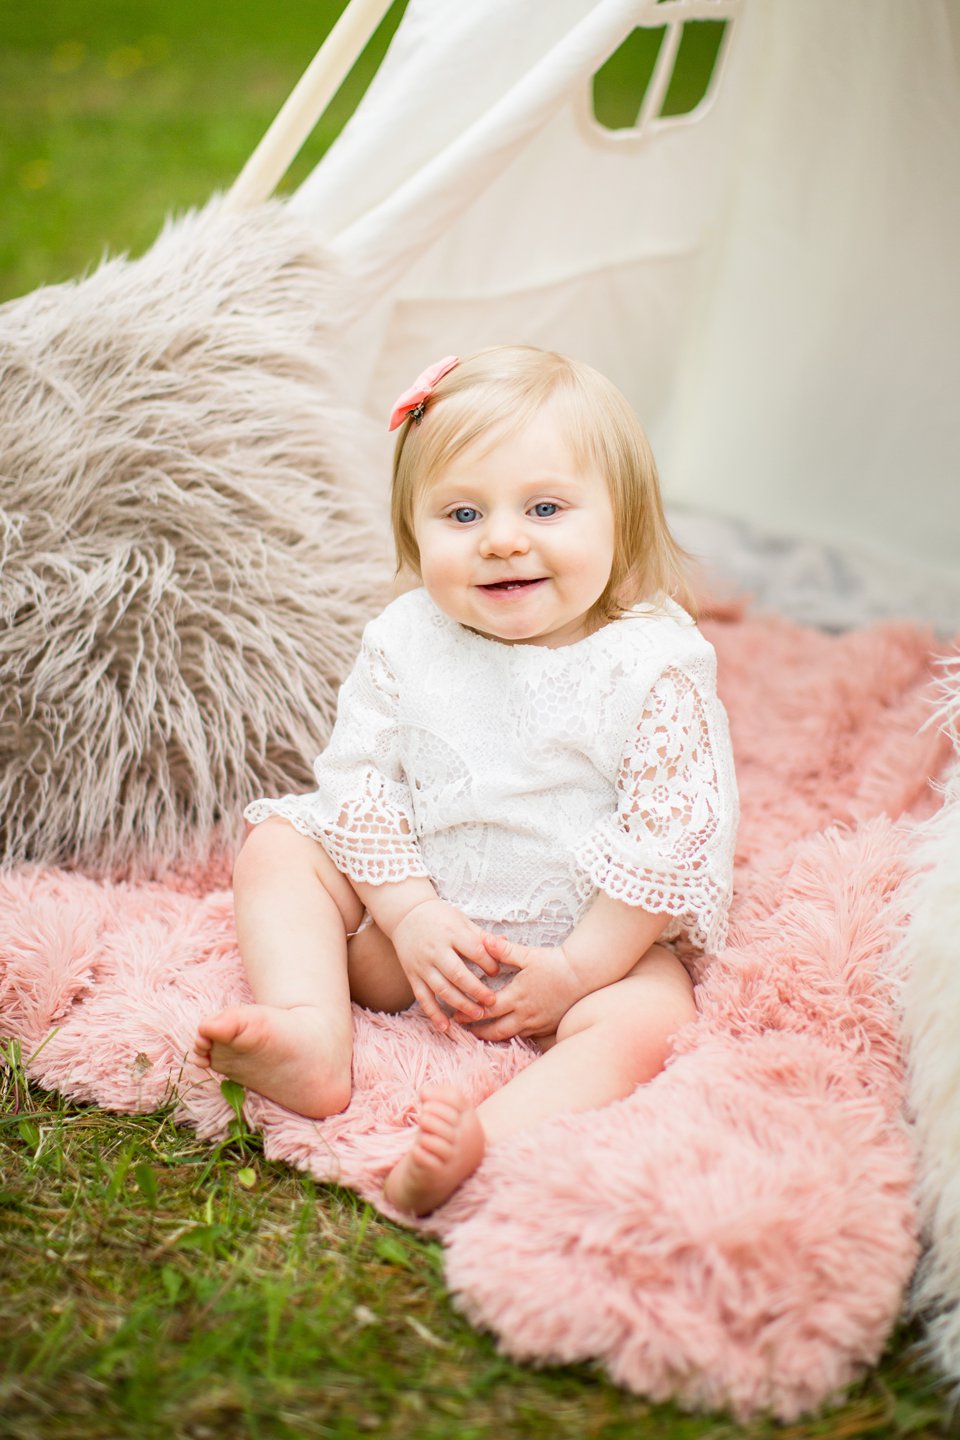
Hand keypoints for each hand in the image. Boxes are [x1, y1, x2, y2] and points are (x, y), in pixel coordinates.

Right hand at [390, 899, 498, 1033]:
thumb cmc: (439, 917)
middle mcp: (436, 949)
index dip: (488, 963)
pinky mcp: (413, 975)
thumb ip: (480, 935)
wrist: (406, 914)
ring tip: (478, 1015)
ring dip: (460, 1004)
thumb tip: (504, 943)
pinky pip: (423, 997)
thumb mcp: (461, 919)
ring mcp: (423, 964)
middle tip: (492, 1002)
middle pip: (458, 974)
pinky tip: (446, 1027)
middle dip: (477, 990)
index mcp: (451, 933)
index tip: (497, 972)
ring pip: (442, 989)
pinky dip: (433, 1013)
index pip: (474, 950)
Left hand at [457, 933, 585, 1041]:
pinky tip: (506, 1033)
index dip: (470, 1014)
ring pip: (510, 1036)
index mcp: (517, 996)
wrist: (582, 975)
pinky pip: (526, 1037)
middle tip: (464, 1030)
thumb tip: (485, 940)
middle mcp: (525, 1014)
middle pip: (496, 1030)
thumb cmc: (555, 963)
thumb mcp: (528, 955)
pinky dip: (513, 1036)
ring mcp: (537, 1023)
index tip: (456, 1015)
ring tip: (480, 1034)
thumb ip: (504, 950)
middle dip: (478, 1032)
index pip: (487, 1010)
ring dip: (494, 1036)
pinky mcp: (547, 1028)